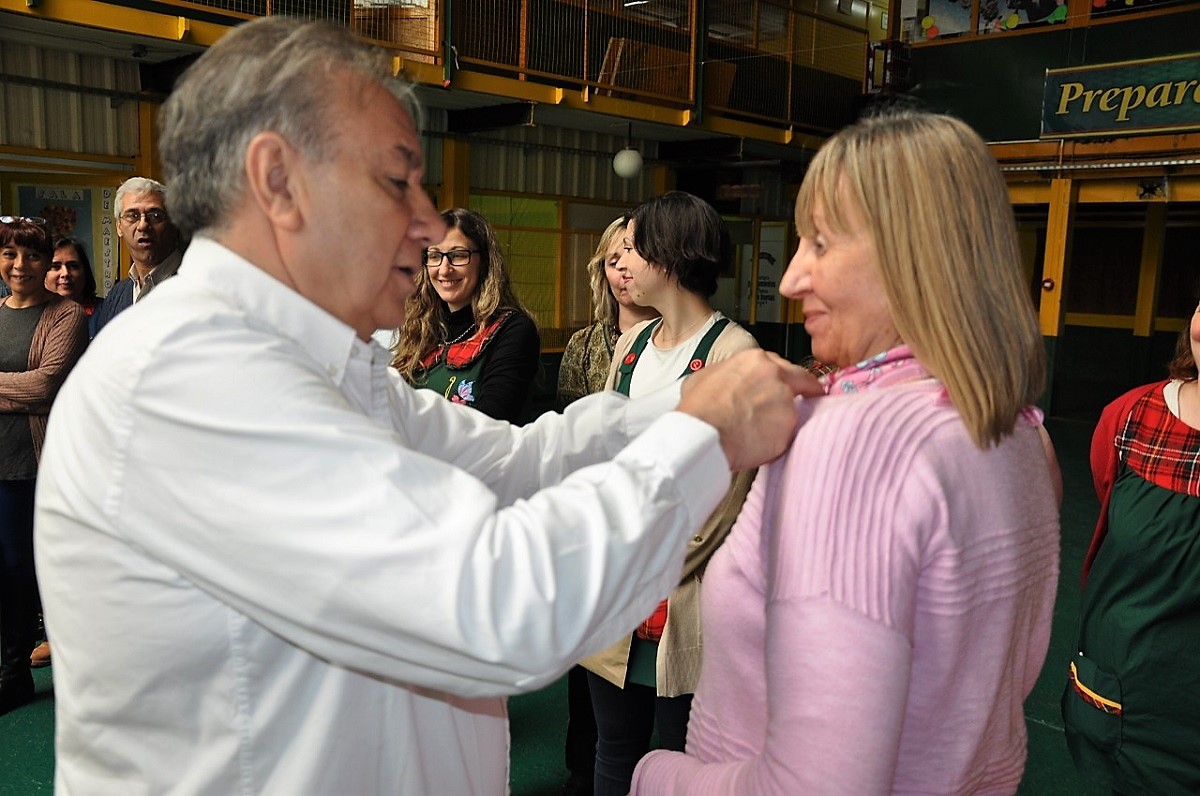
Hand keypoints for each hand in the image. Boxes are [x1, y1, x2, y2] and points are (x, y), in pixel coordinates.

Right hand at [678, 350, 822, 470]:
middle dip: (803, 390)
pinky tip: (759, 443)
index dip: (779, 378)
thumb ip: (725, 373)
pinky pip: (787, 435)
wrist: (703, 435)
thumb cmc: (699, 409)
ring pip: (794, 410)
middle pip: (802, 381)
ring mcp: (786, 403)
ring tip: (761, 431)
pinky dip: (777, 440)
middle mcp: (776, 376)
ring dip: (783, 419)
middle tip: (796, 402)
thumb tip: (724, 380)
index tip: (780, 385)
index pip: (781, 365)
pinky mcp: (789, 429)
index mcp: (756, 360)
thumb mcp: (704, 377)